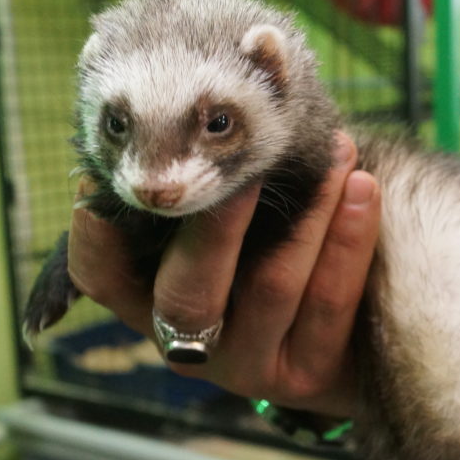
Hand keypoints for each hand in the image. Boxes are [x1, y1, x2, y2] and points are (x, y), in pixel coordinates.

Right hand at [67, 131, 380, 416]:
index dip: (96, 230)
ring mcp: (247, 366)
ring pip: (272, 286)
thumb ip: (206, 180)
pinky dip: (348, 239)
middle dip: (219, 221)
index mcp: (148, 301)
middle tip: (250, 160)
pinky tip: (363, 188)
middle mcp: (187, 342)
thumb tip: (216, 83)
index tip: (105, 175)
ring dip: (309, 210)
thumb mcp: (231, 221)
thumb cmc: (272, 249)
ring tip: (338, 150)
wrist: (353, 338)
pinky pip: (330, 301)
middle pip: (187, 291)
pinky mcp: (309, 376)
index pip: (100, 274)